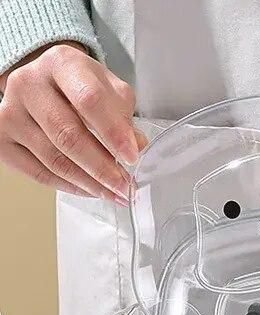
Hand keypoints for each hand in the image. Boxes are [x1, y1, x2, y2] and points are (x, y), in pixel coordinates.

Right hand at [0, 42, 142, 202]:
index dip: (113, 133)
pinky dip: (69, 187)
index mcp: (61, 64)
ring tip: (112, 193)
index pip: (89, 100)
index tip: (131, 157)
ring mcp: (11, 111)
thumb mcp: (111, 91)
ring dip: (89, 183)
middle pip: (68, 135)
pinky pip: (38, 173)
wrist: (48, 85)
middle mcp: (29, 83)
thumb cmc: (83, 88)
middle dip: (102, 168)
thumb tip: (135, 146)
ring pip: (54, 159)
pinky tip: (90, 191)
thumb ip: (125, 116)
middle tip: (124, 186)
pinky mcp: (3, 138)